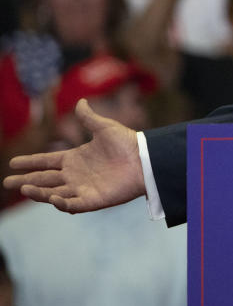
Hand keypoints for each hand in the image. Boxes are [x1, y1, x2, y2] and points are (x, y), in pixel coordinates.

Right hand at [3, 100, 144, 212]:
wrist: (146, 159)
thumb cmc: (126, 143)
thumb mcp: (104, 127)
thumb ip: (88, 117)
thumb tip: (80, 100)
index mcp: (75, 159)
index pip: (46, 161)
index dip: (30, 162)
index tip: (13, 162)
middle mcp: (75, 175)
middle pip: (45, 179)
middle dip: (26, 181)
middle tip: (8, 182)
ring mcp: (83, 188)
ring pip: (54, 193)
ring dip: (39, 192)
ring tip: (24, 188)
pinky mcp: (94, 200)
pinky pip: (73, 204)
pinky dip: (62, 203)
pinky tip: (52, 198)